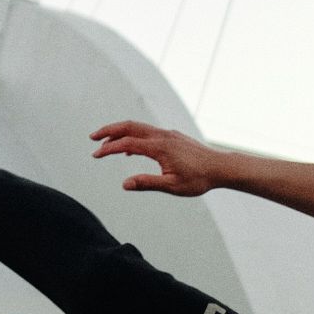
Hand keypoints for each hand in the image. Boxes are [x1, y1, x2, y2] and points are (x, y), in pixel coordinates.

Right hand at [89, 120, 223, 195]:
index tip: (95, 156)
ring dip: (120, 133)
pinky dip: (133, 136)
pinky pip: (148, 132)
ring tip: (106, 145)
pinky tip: (129, 150)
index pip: (127, 143)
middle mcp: (162, 136)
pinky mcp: (173, 136)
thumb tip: (125, 184)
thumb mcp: (172, 186)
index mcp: (159, 147)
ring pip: (138, 127)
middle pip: (129, 126)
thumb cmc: (199, 179)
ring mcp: (168, 134)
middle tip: (92, 138)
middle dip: (108, 131)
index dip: (109, 149)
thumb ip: (147, 183)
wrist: (221, 167)